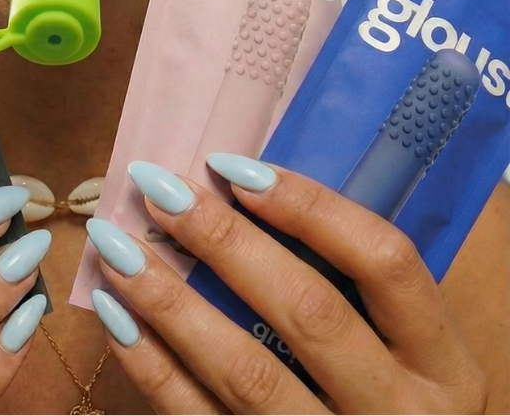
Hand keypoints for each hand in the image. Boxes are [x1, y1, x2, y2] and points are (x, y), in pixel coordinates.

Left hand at [85, 156, 487, 413]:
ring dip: (171, 302)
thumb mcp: (408, 351)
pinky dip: (152, 368)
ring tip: (117, 247)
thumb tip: (242, 188)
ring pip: (247, 371)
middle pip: (309, 311)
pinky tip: (118, 316)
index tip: (233, 167)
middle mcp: (398, 412)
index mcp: (443, 365)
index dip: (311, 207)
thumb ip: (351, 284)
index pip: (384, 262)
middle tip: (160, 191)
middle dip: (225, 243)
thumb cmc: (390, 398)